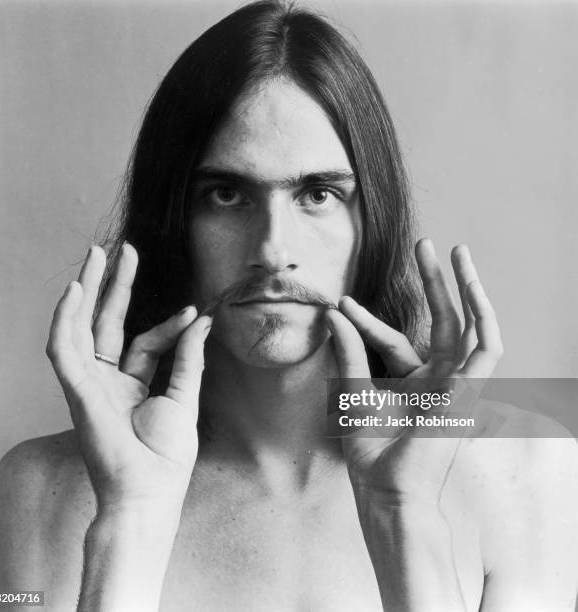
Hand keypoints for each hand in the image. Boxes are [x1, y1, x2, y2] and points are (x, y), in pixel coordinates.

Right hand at [46, 244, 210, 510]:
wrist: (150, 492)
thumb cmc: (166, 457)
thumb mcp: (185, 397)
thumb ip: (189, 357)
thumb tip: (202, 319)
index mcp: (132, 386)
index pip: (146, 343)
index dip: (169, 325)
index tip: (194, 312)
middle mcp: (107, 381)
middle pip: (107, 325)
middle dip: (114, 287)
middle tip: (123, 251)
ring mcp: (90, 384)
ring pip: (82, 327)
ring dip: (88, 291)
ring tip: (97, 254)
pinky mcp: (77, 390)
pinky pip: (64, 349)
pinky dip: (66, 319)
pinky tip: (76, 289)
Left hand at [326, 238, 502, 504]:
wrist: (383, 487)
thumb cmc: (370, 449)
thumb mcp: (354, 391)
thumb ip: (348, 351)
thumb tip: (333, 312)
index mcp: (412, 380)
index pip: (393, 338)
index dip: (366, 320)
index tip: (341, 304)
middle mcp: (438, 378)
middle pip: (442, 320)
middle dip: (434, 282)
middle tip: (425, 243)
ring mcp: (455, 385)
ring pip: (471, 326)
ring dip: (467, 289)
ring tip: (457, 252)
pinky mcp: (468, 393)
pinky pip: (487, 352)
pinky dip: (485, 321)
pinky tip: (474, 289)